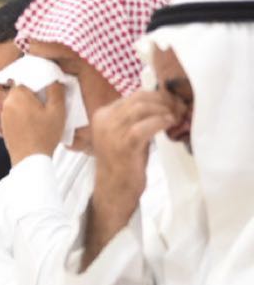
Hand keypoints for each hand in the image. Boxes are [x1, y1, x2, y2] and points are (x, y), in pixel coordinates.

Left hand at [1, 83, 65, 163]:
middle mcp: (7, 103)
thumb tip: (54, 79)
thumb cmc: (44, 136)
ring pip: (18, 102)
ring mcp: (4, 114)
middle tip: (48, 99)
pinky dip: (24, 113)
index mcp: (17, 95)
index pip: (26, 78)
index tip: (49, 85)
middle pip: (21, 90)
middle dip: (34, 92)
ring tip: (43, 111)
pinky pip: (15, 113)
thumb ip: (56, 90)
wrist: (30, 159)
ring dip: (29, 103)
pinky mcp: (4, 125)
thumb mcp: (58, 110)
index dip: (39, 80)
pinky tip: (35, 121)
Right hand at [91, 91, 182, 212]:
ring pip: (142, 107)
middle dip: (164, 101)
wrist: (113, 189)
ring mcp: (112, 132)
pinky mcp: (124, 145)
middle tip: (180, 109)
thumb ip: (136, 118)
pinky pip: (145, 126)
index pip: (134, 95)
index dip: (158, 96)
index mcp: (103, 115)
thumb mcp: (125, 133)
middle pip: (139, 98)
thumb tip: (163, 101)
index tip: (174, 103)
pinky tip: (169, 125)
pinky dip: (160, 122)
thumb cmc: (123, 161)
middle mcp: (104, 120)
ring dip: (164, 110)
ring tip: (176, 117)